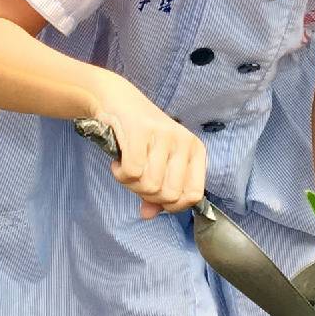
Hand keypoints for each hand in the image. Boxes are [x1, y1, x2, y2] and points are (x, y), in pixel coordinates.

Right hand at [91, 80, 207, 218]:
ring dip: (131, 183)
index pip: (193, 195)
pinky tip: (119, 160)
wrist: (118, 100)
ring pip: (150, 185)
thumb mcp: (157, 164)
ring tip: (127, 166)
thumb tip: (148, 215)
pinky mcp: (141, 130)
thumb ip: (156, 193)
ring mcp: (164, 135)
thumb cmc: (141, 137)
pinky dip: (120, 173)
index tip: (155, 197)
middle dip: (147, 194)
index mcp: (196, 151)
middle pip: (170, 194)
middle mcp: (184, 142)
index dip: (172, 205)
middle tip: (136, 177)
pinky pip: (132, 172)